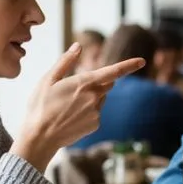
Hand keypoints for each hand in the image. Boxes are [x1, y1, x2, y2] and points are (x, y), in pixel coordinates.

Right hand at [14, 44, 145, 170]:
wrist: (39, 137)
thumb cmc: (40, 106)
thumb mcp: (48, 79)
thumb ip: (66, 61)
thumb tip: (77, 46)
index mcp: (84, 82)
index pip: (113, 71)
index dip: (129, 65)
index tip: (142, 61)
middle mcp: (95, 97)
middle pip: (106, 84)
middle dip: (97, 83)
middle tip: (74, 90)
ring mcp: (97, 112)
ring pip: (100, 99)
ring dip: (91, 98)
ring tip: (68, 106)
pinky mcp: (96, 124)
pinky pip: (96, 113)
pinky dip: (88, 112)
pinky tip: (71, 117)